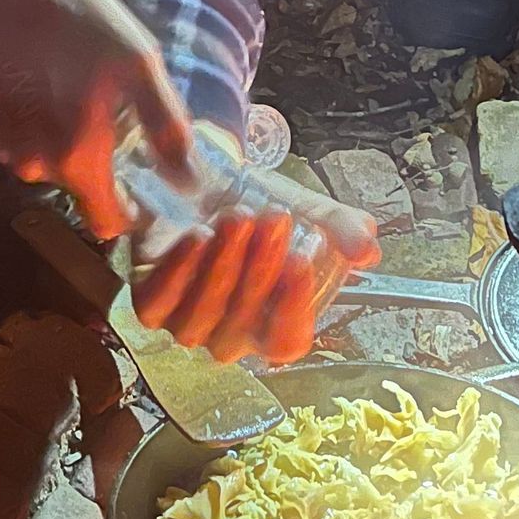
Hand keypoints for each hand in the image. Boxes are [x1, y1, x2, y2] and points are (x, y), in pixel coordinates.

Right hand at [0, 0, 190, 236]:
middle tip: (111, 115)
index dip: (128, 210)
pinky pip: (20, 143)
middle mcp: (36, 165)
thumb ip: (166, 129)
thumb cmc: (80, 21)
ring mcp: (3, 145)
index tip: (142, 185)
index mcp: (78, 158)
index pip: (105, 222)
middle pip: (78, 188)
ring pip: (48, 166)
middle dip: (97, 164)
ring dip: (65, 143)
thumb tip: (188, 181)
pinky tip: (45, 86)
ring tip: (77, 94)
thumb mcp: (140, 65)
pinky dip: (36, 127)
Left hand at [137, 176, 379, 364]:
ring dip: (222, 268)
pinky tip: (197, 237)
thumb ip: (340, 229)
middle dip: (259, 272)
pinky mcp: (150, 303)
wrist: (202, 175)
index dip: (295, 310)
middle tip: (273, 219)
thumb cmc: (256, 207)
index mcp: (272, 323)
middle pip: (242, 327)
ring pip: (200, 319)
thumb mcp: (305, 211)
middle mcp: (229, 333)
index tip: (303, 262)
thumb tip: (368, 250)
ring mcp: (186, 322)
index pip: (287, 343)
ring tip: (238, 218)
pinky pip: (158, 305)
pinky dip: (179, 273)